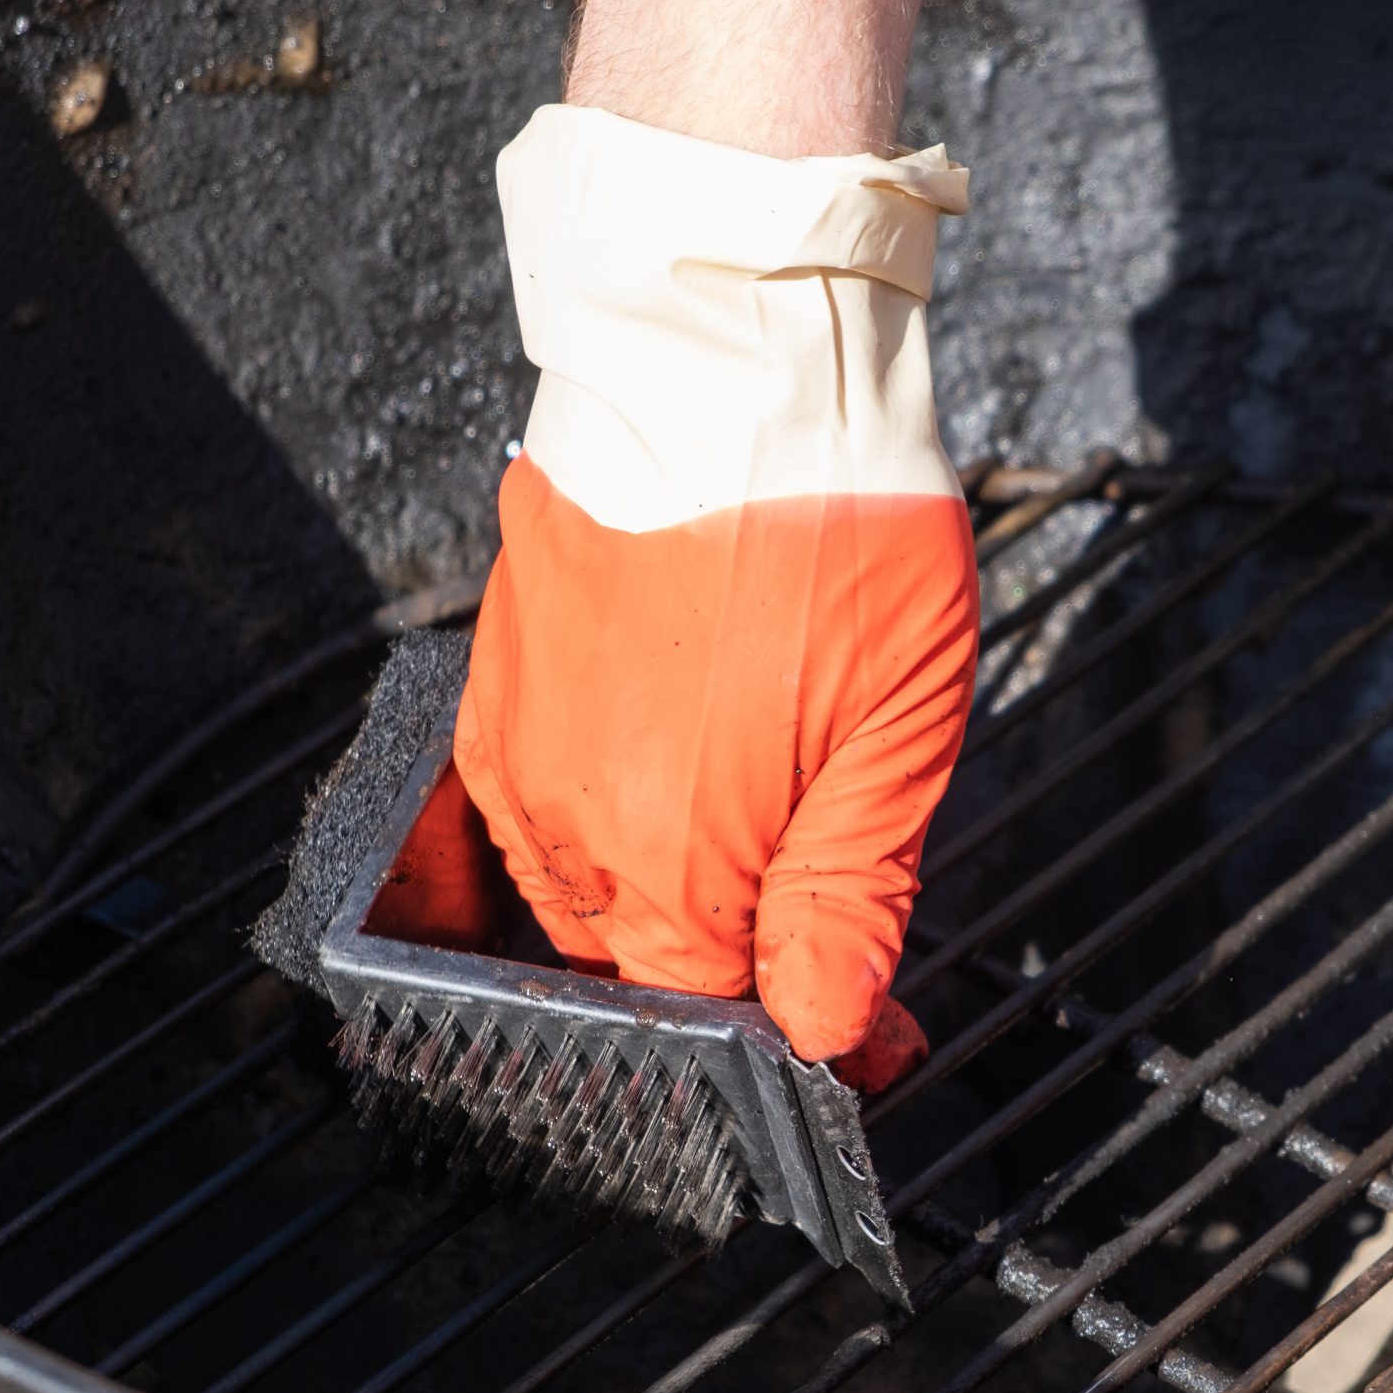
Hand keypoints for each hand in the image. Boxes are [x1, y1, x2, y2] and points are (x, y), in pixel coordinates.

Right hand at [454, 105, 974, 1082]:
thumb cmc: (836, 526)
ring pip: (587, 895)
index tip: (869, 1031)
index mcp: (674, 856)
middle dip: (742, 969)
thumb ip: (850, 900)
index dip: (801, 1036)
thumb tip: (825, 1032)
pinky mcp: (496, 687)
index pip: (720, 1017)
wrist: (728, 355)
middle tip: (837, 929)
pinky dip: (616, 827)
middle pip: (645, 966)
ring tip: (766, 837)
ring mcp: (516, 752)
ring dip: (673, 900)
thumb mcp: (896, 733)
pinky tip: (684, 780)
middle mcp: (570, 824)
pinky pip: (542, 810)